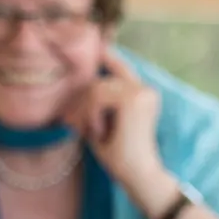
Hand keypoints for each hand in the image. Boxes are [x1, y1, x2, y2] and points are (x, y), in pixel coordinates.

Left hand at [61, 50, 164, 194]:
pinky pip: (98, 97)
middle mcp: (145, 89)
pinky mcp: (134, 98)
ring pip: (96, 88)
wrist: (139, 175)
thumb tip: (75, 90)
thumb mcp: (103, 124)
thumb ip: (96, 105)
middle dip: (82, 103)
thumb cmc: (120, 156)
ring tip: (88, 132)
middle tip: (73, 125)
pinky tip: (99, 132)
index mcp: (143, 94)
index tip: (97, 44)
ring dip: (85, 112)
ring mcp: (141, 92)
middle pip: (101, 81)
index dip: (107, 54)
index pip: (120, 68)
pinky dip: (92, 115)